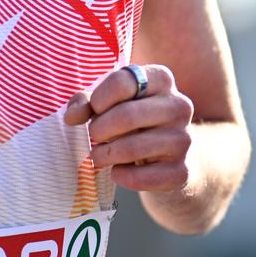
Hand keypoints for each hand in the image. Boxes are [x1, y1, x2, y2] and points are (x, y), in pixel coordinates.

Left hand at [63, 63, 195, 193]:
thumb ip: (86, 103)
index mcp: (161, 79)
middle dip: (99, 129)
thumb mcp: (108, 104)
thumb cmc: (131, 123)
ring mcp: (183, 139)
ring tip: (99, 155)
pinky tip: (117, 171)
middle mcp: (179, 106)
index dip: (99, 99)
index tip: (95, 110)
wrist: (167, 159)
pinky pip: (141, 177)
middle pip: (127, 115)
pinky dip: (120, 175)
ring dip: (104, 155)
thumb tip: (71, 117)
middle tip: (93, 136)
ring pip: (132, 148)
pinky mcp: (181, 171)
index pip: (123, 81)